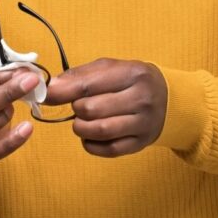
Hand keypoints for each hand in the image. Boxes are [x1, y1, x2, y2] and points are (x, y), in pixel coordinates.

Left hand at [44, 58, 167, 157]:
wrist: (169, 100)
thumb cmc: (132, 81)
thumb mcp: (112, 67)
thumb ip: (81, 75)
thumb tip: (52, 87)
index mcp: (133, 73)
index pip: (89, 84)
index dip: (63, 91)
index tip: (47, 94)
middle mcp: (141, 98)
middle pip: (91, 109)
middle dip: (76, 108)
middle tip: (79, 105)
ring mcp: (143, 123)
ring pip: (98, 131)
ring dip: (81, 127)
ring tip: (82, 120)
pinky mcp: (140, 143)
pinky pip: (107, 150)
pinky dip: (91, 144)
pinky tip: (91, 135)